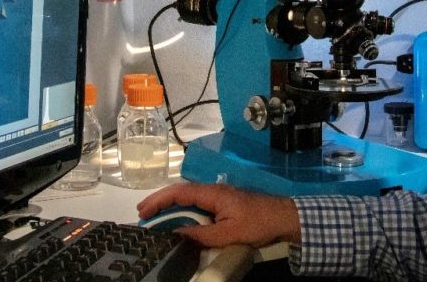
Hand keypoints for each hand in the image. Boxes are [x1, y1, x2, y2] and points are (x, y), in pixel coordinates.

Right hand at [137, 182, 300, 247]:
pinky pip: (198, 204)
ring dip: (171, 206)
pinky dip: (183, 211)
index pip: (179, 192)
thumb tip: (176, 235)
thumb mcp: (228, 234)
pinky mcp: (224, 204)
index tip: (143, 210)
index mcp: (212, 193)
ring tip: (155, 218)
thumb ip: (201, 235)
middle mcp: (213, 191)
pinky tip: (178, 220)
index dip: (159, 200)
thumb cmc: (258, 223)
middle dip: (160, 202)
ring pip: (188, 198)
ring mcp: (219, 196)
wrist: (284, 218)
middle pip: (181, 192)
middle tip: (142, 214)